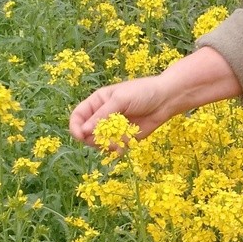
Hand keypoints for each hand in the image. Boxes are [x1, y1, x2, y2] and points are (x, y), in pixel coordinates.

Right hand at [69, 46, 242, 146]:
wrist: (166, 99)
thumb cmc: (143, 93)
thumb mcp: (120, 99)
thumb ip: (102, 115)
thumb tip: (83, 130)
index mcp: (97, 102)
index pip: (78, 116)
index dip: (75, 127)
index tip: (80, 135)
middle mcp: (103, 115)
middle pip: (85, 133)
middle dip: (92, 138)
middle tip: (105, 139)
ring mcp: (113, 128)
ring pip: (99, 143)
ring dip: (106, 144)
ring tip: (119, 140)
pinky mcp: (125, 138)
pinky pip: (114, 148)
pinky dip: (117, 148)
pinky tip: (127, 142)